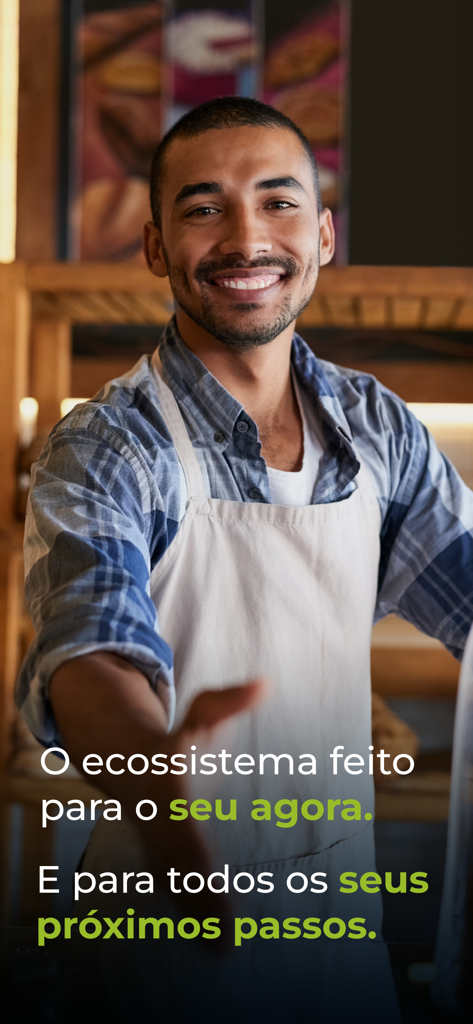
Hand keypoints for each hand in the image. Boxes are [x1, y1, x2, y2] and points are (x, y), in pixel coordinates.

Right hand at [50, 653, 267, 942]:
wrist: (129, 758)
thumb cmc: (178, 737)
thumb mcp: (202, 712)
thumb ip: (230, 700)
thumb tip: (266, 684)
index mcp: (169, 786)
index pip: (183, 824)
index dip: (195, 854)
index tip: (210, 877)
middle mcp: (158, 818)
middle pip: (177, 864)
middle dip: (196, 899)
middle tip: (224, 939)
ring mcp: (155, 839)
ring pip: (173, 881)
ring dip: (194, 915)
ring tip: (221, 949)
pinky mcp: (160, 854)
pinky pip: (173, 885)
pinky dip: (188, 912)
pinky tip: (210, 941)